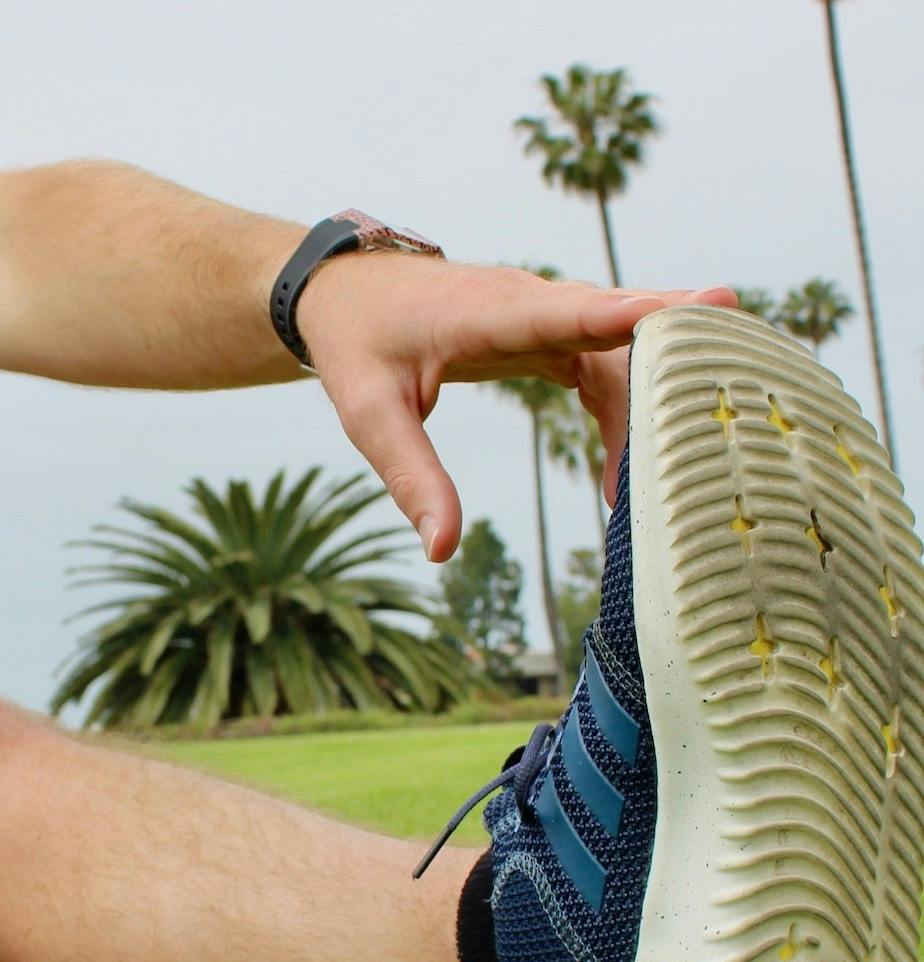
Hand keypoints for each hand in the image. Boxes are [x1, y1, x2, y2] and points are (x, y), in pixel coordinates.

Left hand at [298, 257, 736, 558]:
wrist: (349, 292)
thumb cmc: (359, 347)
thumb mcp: (370, 417)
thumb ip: (410, 478)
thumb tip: (441, 550)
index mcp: (484, 313)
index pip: (565, 313)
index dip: (628, 315)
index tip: (696, 309)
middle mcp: (529, 301)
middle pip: (618, 326)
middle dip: (676, 358)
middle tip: (732, 400)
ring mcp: (546, 311)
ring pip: (622, 349)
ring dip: (647, 409)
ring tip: (652, 489)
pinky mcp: (552, 327)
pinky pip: (608, 360)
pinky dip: (626, 410)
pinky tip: (624, 471)